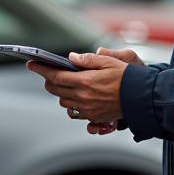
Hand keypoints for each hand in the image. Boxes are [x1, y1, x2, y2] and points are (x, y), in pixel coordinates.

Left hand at [27, 46, 144, 127]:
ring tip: (64, 83)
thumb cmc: (127, 77)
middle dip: (48, 80)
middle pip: (55, 90)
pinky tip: (76, 95)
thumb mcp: (108, 62)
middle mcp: (83, 97)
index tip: (31, 63)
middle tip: (48, 72)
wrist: (142, 98)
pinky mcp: (93, 117)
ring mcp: (87, 109)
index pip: (55, 76)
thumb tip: (70, 58)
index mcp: (85, 81)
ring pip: (63, 101)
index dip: (41, 69)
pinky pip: (74, 112)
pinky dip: (71, 103)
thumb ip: (87, 60)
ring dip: (60, 92)